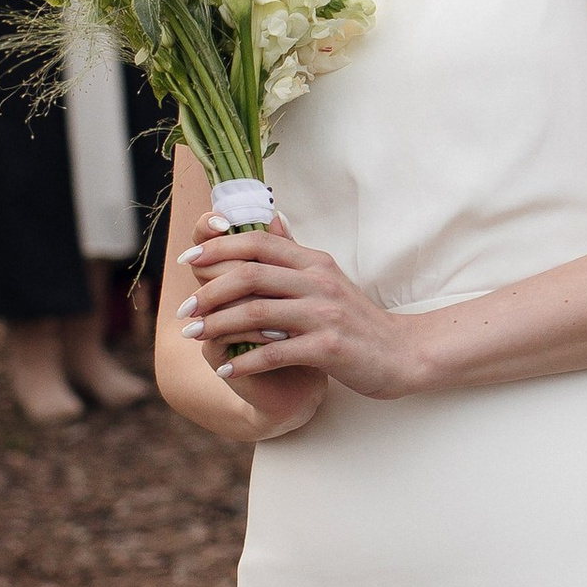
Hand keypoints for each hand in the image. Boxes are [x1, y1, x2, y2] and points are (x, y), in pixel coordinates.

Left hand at [179, 212, 421, 398]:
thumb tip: (271, 218)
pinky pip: (274, 353)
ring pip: (256, 312)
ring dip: (217, 325)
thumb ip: (296, 252)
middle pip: (250, 275)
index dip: (218, 247)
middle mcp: (319, 282)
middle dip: (208, 291)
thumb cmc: (358, 320)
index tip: (188, 260)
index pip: (259, 242)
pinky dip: (244, 361)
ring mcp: (325, 314)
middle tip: (184, 309)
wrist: (402, 354)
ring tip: (194, 336)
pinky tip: (225, 368)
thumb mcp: (329, 278)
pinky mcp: (329, 348)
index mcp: (315, 262)